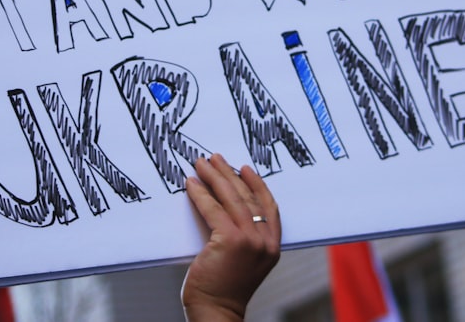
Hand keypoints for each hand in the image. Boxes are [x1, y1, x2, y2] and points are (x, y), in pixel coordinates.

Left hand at [182, 154, 280, 321]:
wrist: (217, 312)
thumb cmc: (225, 289)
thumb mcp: (244, 260)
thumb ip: (243, 236)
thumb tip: (224, 205)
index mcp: (273, 246)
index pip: (269, 207)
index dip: (257, 184)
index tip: (244, 168)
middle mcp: (265, 242)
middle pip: (248, 198)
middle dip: (230, 174)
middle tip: (215, 158)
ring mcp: (250, 241)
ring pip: (231, 199)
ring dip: (215, 177)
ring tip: (202, 164)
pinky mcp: (231, 241)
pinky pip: (213, 209)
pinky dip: (200, 194)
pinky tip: (191, 184)